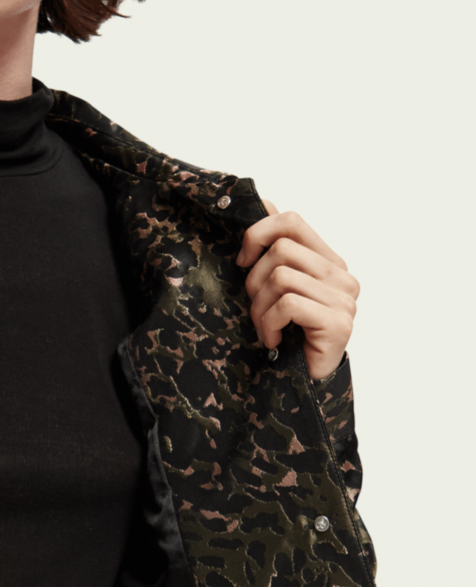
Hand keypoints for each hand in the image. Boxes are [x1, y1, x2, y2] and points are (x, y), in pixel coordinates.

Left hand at [236, 200, 358, 379]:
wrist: (302, 385)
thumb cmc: (286, 336)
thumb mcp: (274, 289)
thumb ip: (273, 251)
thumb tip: (261, 200)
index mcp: (328, 262)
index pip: (292, 220)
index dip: (258, 233)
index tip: (243, 262)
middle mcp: (342, 276)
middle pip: (281, 250)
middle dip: (254, 282)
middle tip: (256, 309)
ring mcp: (344, 300)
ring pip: (281, 277)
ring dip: (259, 308)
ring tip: (265, 328)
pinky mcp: (338, 323)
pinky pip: (288, 304)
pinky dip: (269, 324)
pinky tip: (274, 340)